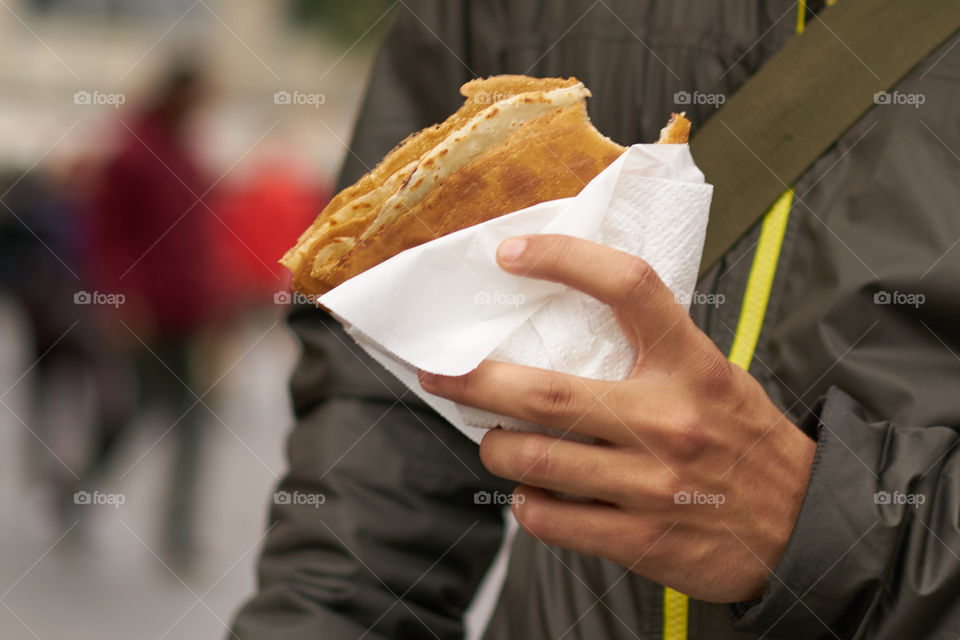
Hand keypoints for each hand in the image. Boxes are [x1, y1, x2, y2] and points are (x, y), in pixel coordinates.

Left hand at [418, 234, 816, 602]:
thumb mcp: (713, 376)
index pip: (628, 288)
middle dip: (476, 383)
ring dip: (497, 449)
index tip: (512, 253)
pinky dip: (527, 505)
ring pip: (536, 461)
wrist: (804, 525)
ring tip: (494, 441)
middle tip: (442, 374)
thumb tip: (562, 327)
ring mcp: (653, 484)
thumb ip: (651, 352)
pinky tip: (531, 495)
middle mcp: (669, 420)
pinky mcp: (643, 539)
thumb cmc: (744, 440)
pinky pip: (553, 520)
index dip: (565, 260)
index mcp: (691, 366)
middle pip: (546, 393)